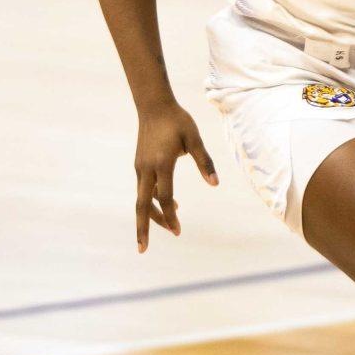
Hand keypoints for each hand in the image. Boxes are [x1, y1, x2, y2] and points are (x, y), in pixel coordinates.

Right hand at [133, 100, 216, 251]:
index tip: (178, 230)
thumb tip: (215, 183)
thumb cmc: (177, 121)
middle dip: (143, 228)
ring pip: (142, 199)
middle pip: (142, 205)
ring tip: (171, 226)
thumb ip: (205, 161)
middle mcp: (147, 169)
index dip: (171, 216)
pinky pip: (144, 189)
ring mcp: (141, 168)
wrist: (153, 106)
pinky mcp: (140, 166)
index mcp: (162, 163)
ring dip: (153, 215)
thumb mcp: (194, 139)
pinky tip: (169, 203)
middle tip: (142, 249)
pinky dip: (153, 201)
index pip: (165, 196)